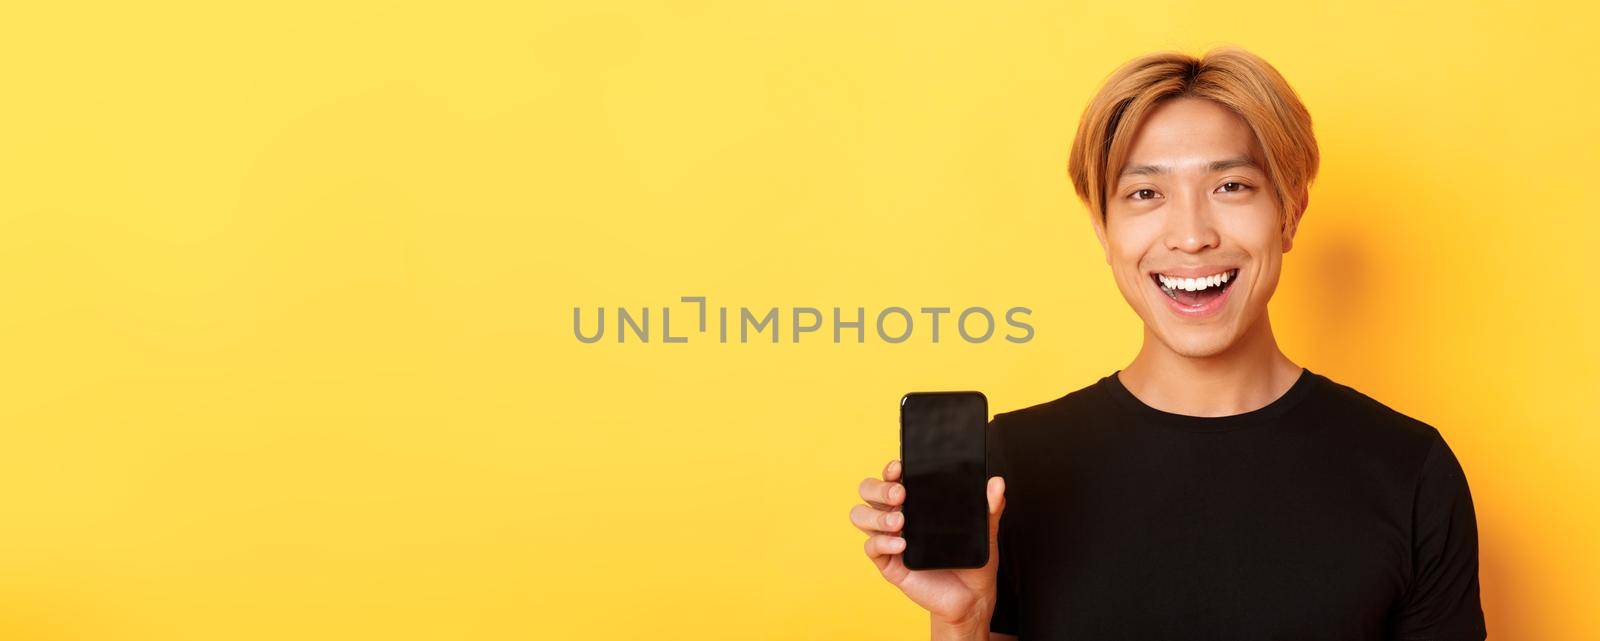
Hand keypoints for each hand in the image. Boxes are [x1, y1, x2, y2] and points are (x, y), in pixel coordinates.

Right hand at [851, 459, 1006, 627]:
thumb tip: (997, 483)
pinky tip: (901, 545)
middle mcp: (897, 515)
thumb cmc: (972, 560)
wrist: (972, 597)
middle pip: (869, 490)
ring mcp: (890, 539)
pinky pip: (871, 547)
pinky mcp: (889, 563)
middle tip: (900, 494)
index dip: (890, 468)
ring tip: (900, 522)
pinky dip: (883, 543)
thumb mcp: (985, 531)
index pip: (892, 477)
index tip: (900, 467)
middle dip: (879, 488)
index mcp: (916, 502)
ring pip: (861, 516)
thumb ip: (989, 507)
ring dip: (876, 515)